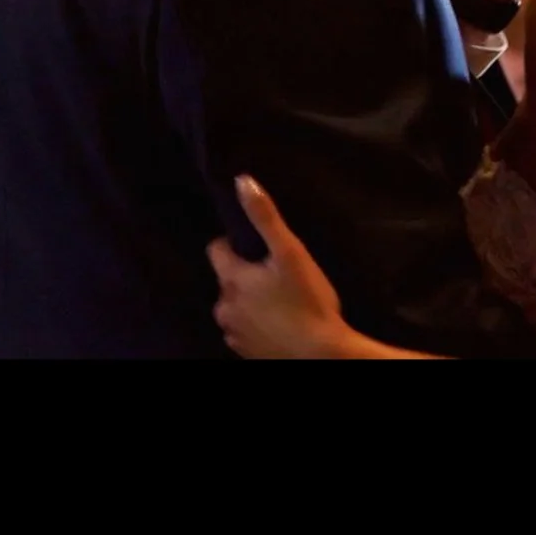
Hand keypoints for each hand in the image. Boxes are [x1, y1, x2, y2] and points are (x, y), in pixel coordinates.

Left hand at [208, 177, 365, 359]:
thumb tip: (241, 181)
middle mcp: (223, 305)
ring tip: (281, 303)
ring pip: (234, 306)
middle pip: (226, 279)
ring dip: (250, 301)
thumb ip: (264, 217)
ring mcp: (231, 332)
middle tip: (277, 277)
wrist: (319, 355)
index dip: (234, 244)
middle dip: (245, 275)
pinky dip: (256, 325)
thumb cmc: (308, 301)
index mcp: (231, 278)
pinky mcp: (242, 352)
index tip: (259, 250)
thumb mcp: (291, 253)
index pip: (215, 249)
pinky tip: (279, 324)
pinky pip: (243, 329)